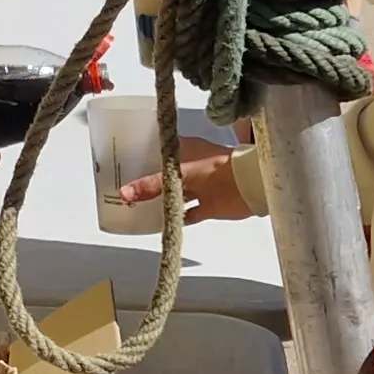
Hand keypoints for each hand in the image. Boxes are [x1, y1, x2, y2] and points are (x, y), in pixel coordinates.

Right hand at [114, 142, 252, 221]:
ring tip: (136, 207)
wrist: (249, 185)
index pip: (160, 150)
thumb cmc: (217, 168)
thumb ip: (152, 184)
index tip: (123, 162)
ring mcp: (201, 187)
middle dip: (149, 182)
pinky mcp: (208, 206)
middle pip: (166, 175)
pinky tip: (161, 223)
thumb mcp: (180, 173)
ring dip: (161, 201)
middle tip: (124, 188)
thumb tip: (124, 192)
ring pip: (176, 194)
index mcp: (187, 150)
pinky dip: (177, 218)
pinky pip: (188, 214)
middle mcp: (192, 167)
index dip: (144, 155)